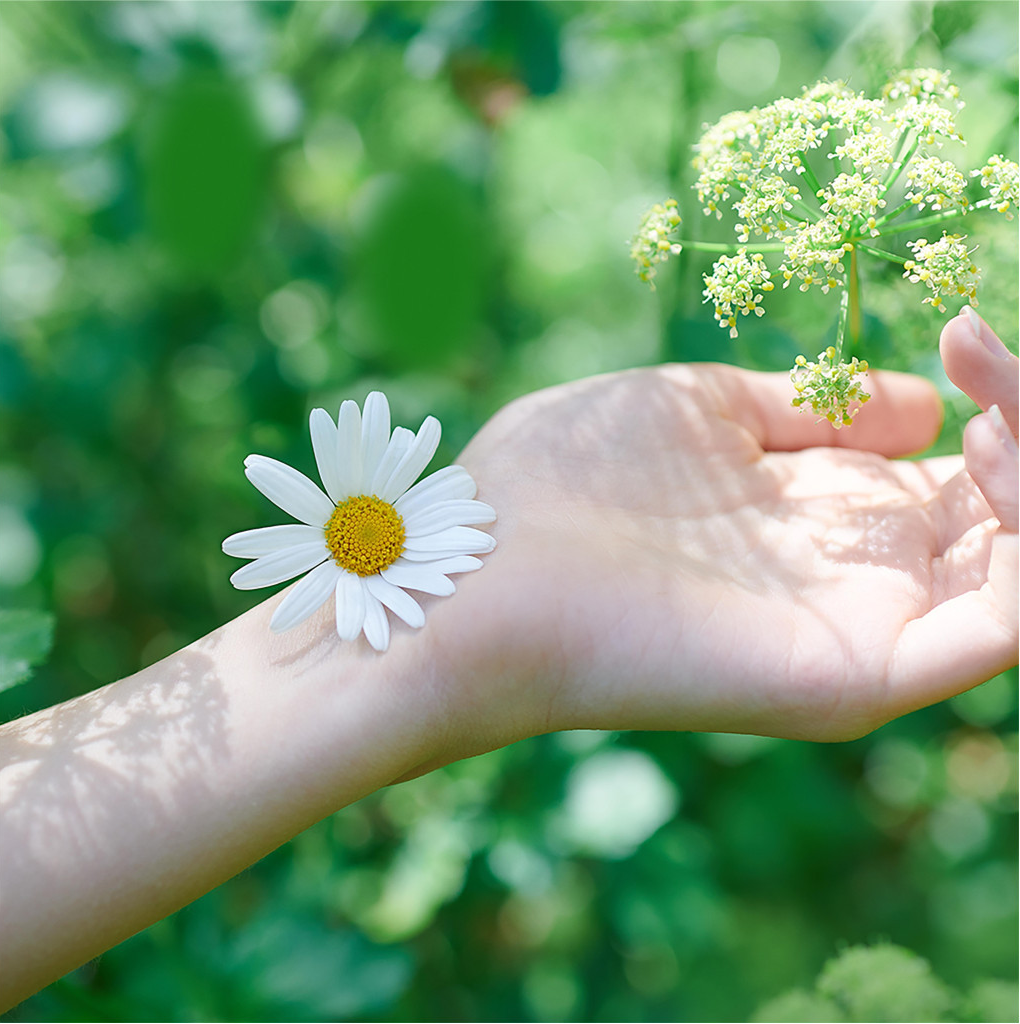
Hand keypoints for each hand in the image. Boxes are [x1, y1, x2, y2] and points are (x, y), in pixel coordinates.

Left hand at [431, 309, 1017, 759]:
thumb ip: (814, 411)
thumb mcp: (703, 411)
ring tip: (998, 416)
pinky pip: (1004, 630)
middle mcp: (855, 577)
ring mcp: (860, 632)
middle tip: (987, 362)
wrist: (487, 563)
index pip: (963, 476)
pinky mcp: (852, 677)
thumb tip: (926, 405)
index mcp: (821, 515)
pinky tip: (1004, 458)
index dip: (996, 398)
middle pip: (1006, 519)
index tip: (967, 329)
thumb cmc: (568, 478)